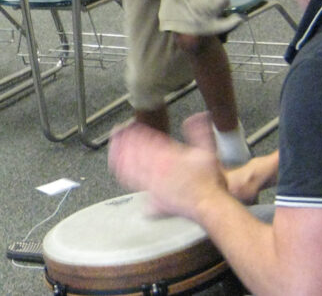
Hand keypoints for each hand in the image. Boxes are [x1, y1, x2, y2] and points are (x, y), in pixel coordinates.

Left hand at [108, 117, 228, 220]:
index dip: (135, 132)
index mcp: (170, 155)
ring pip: (132, 165)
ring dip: (121, 154)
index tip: (127, 126)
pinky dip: (123, 172)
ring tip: (113, 146)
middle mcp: (159, 167)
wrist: (208, 204)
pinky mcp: (152, 192)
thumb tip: (197, 116)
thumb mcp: (208, 150)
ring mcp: (154, 180)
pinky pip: (133, 181)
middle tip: (115, 132)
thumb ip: (201, 131)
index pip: (148, 140)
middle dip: (124, 140)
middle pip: (136, 150)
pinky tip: (118, 168)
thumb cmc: (209, 181)